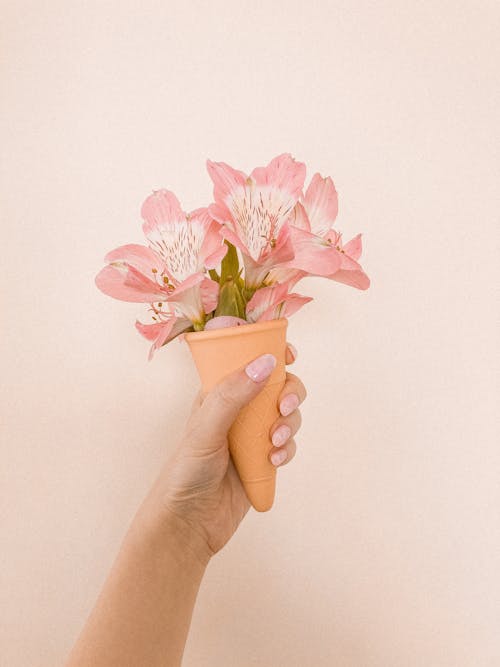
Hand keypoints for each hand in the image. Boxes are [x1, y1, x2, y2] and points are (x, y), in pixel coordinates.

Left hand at [144, 342, 305, 562]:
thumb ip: (233, 394)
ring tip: (272, 444)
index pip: (247, 359)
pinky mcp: (264, 459)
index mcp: (219, 392)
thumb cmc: (185, 472)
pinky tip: (272, 462)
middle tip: (284, 408)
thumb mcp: (206, 428)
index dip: (270, 351)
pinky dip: (286, 450)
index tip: (288, 354)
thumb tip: (266, 362)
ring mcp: (252, 434)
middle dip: (289, 392)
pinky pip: (287, 444)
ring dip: (288, 424)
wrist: (188, 524)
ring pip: (287, 414)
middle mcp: (238, 409)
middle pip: (278, 385)